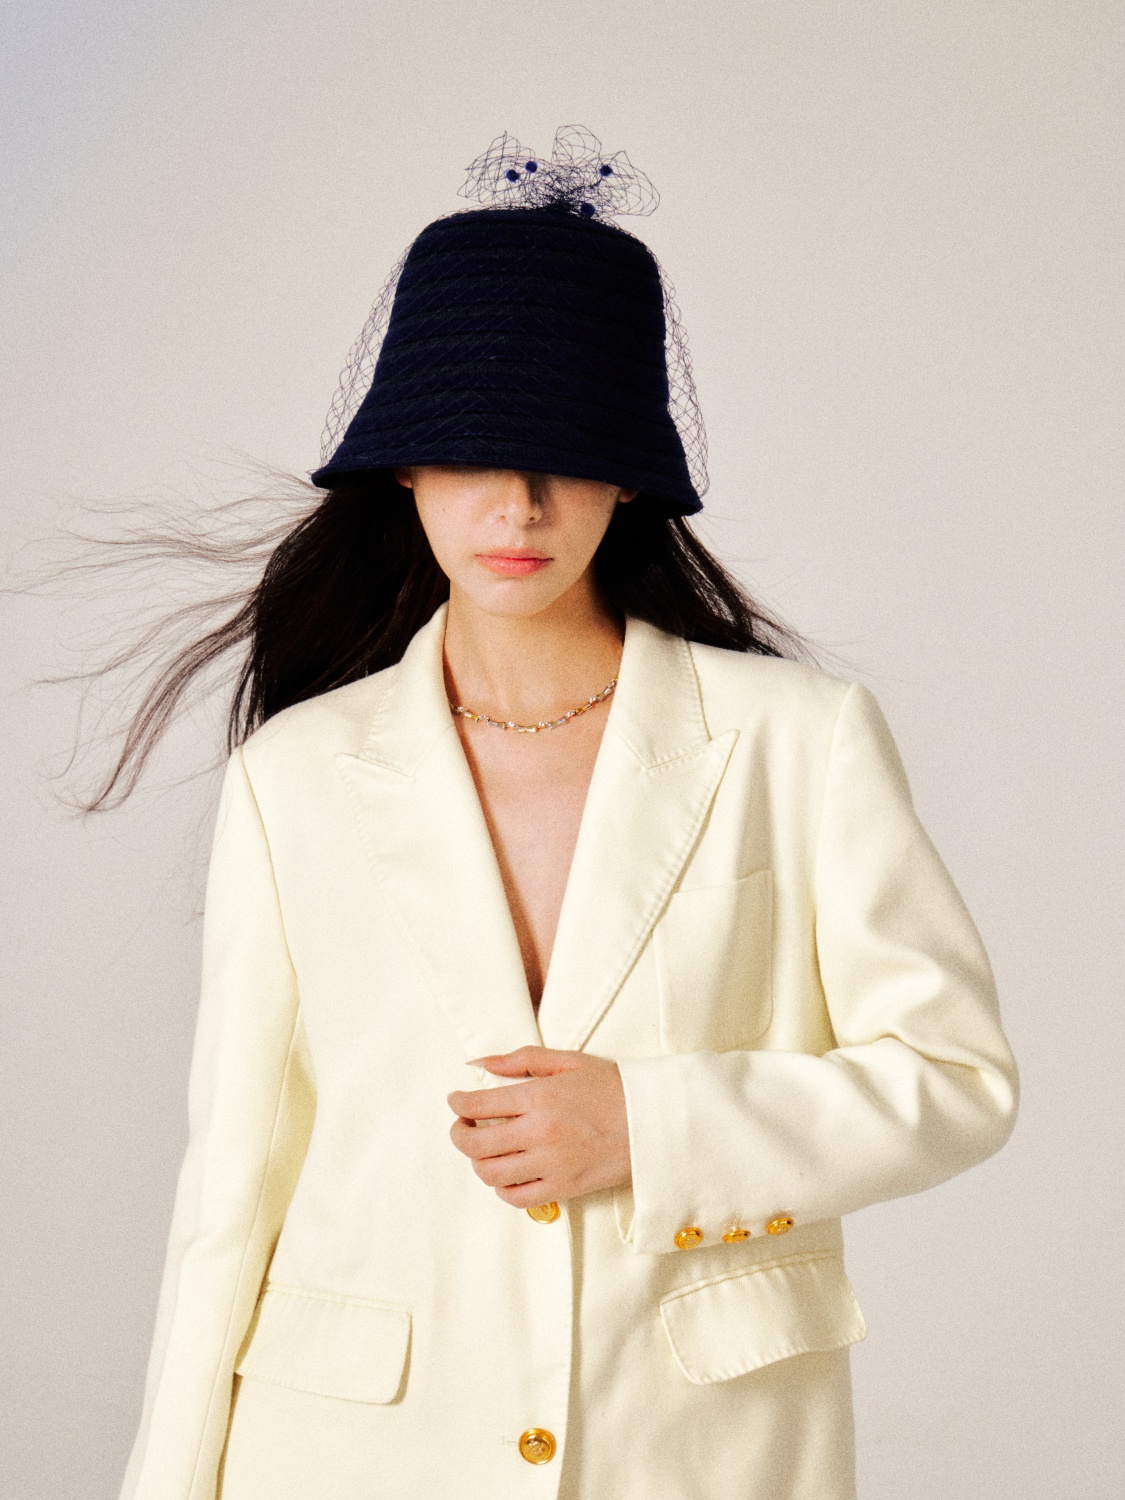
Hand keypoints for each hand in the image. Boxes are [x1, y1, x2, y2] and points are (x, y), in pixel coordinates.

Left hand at [448, 1046, 631, 1207]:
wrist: (655, 1122)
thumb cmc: (613, 1087)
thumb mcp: (568, 1061)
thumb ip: (520, 1060)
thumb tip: (477, 1063)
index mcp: (539, 1097)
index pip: (478, 1104)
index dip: (458, 1104)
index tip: (456, 1102)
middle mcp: (540, 1133)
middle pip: (476, 1144)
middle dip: (459, 1135)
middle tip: (462, 1127)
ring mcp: (551, 1165)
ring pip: (491, 1174)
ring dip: (478, 1162)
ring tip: (485, 1150)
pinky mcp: (564, 1189)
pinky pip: (517, 1197)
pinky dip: (503, 1188)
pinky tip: (507, 1173)